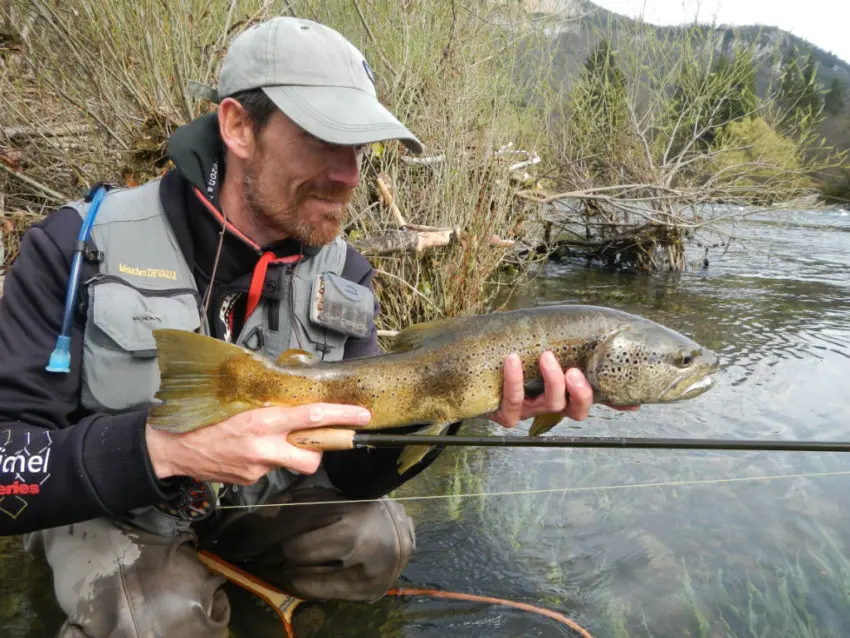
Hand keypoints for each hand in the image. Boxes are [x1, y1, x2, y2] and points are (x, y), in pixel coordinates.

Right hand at [145, 403, 371, 484]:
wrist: (172, 447)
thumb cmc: (205, 416)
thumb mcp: (239, 401)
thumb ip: (269, 404)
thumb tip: (296, 401)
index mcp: (263, 421)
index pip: (312, 417)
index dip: (341, 416)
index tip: (362, 416)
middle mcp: (263, 447)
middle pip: (311, 458)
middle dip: (321, 452)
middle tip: (319, 441)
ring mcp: (257, 468)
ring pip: (290, 464)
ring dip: (288, 454)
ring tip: (267, 442)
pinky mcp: (249, 481)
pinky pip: (268, 470)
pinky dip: (264, 460)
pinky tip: (245, 452)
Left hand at [488, 352, 638, 428]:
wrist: (476, 374)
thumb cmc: (516, 365)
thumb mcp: (545, 361)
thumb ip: (574, 361)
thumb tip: (621, 378)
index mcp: (562, 395)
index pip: (593, 401)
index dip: (612, 402)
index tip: (631, 399)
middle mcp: (548, 408)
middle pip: (573, 410)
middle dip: (579, 392)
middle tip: (574, 370)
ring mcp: (528, 411)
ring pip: (549, 405)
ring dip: (552, 381)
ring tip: (547, 356)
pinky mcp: (504, 413)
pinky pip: (512, 401)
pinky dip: (514, 380)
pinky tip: (512, 359)